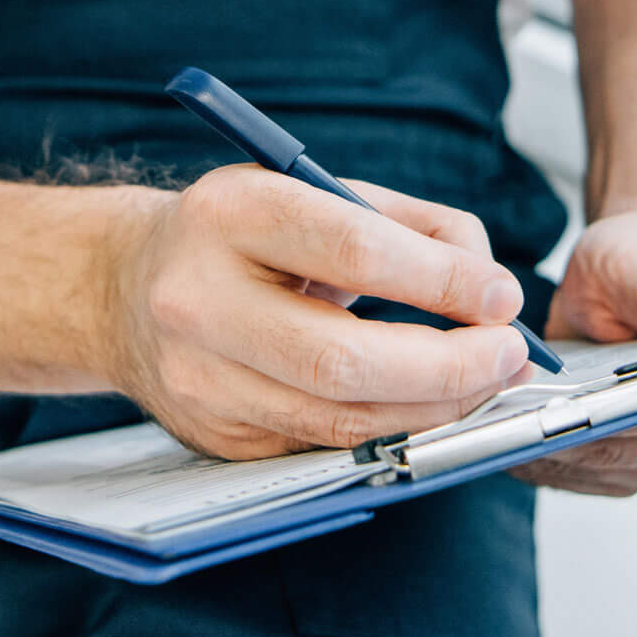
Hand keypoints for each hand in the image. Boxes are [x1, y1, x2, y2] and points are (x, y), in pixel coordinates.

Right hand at [98, 166, 535, 459]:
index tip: (502, 296)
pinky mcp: (213, 434)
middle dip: (447, 367)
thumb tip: (491, 290)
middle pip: (342, 359)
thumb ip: (412, 226)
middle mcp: (199, 299)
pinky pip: (321, 444)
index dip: (440, 282)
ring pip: (337, 419)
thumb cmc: (245, 233)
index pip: (350, 250)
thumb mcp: (316, 192)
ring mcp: (198, 378)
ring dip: (431, 409)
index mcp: (229, 213)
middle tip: (509, 357)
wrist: (127, 287)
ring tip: (484, 384)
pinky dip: (388, 430)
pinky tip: (425, 407)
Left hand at [514, 210, 636, 496]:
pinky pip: (577, 476)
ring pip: (597, 470)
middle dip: (569, 436)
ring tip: (503, 423)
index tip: (565, 410)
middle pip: (630, 452)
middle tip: (514, 416)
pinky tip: (509, 432)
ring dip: (549, 451)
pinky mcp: (627, 470)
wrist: (627, 281)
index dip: (618, 416)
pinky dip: (541, 457)